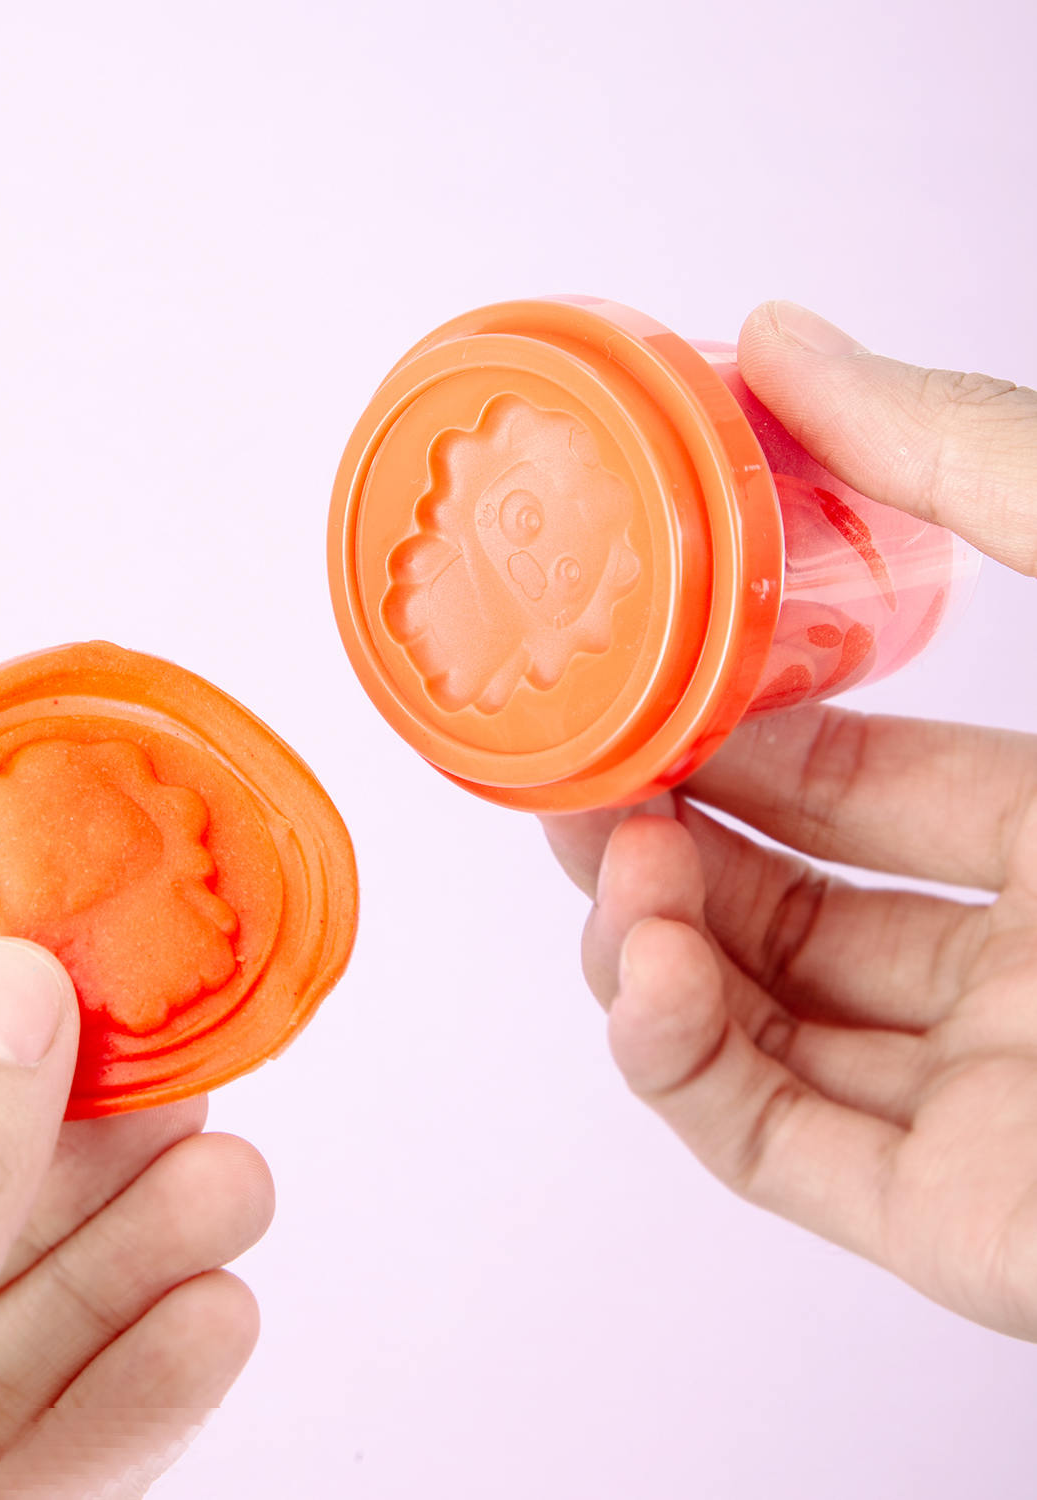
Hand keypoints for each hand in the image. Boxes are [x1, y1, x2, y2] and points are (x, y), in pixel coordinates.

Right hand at [543, 300, 1036, 1339]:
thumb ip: (963, 456)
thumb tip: (781, 338)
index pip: (856, 787)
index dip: (726, 742)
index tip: (628, 704)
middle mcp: (1027, 967)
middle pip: (778, 907)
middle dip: (657, 843)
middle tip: (580, 792)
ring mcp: (986, 1100)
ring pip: (749, 1024)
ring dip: (644, 944)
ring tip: (618, 874)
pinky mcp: (954, 1222)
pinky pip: (764, 1140)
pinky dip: (672, 1061)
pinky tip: (641, 977)